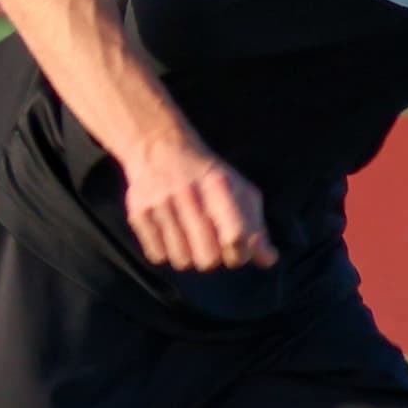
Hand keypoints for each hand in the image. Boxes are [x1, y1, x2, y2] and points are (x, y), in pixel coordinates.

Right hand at [123, 135, 272, 271]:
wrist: (158, 146)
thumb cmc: (206, 174)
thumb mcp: (239, 189)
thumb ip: (256, 225)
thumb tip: (269, 260)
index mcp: (218, 185)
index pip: (235, 236)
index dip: (241, 253)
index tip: (238, 250)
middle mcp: (187, 194)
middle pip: (208, 258)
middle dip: (215, 259)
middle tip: (212, 245)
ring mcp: (160, 204)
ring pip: (182, 261)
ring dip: (190, 256)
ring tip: (190, 238)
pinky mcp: (138, 213)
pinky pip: (157, 256)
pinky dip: (166, 253)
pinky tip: (171, 234)